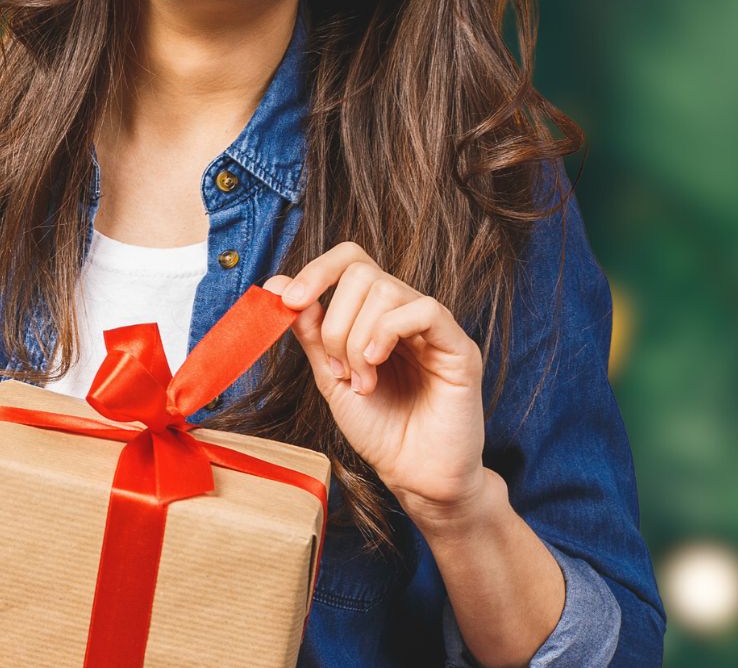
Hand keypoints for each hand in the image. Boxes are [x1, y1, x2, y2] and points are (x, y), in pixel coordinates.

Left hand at [263, 243, 489, 520]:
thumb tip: (278, 285)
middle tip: (339, 369)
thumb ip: (312, 332)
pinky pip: (425, 310)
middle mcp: (406, 312)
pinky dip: (388, 332)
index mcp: (377, 315)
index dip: (317, 270)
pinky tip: (376, 364)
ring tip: (362, 380)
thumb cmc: (380, 431)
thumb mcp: (331, 377)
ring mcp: (434, 328)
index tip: (289, 300)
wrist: (414, 477)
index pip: (351, 261)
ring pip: (387, 290)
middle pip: (362, 273)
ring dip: (358, 339)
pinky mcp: (459, 347)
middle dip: (335, 323)